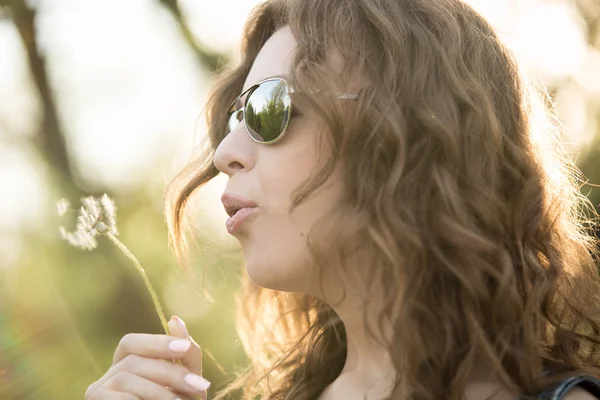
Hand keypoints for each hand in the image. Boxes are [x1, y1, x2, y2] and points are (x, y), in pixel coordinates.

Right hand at [85, 316, 209, 399]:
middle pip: (133, 362)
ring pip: (125, 379)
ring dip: (159, 391)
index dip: (156, 342)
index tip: (185, 348)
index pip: (130, 343)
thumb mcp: (185, 382)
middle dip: (170, 372)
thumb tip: (176, 320)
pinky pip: (115, 398)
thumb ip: (185, 354)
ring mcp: (97, 393)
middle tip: (199, 385)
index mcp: (125, 364)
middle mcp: (107, 376)